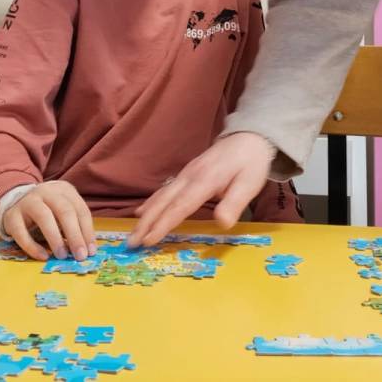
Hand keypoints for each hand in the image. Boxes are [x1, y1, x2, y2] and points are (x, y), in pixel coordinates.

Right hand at [3, 181, 95, 260]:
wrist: (16, 201)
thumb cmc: (48, 210)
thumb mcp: (63, 212)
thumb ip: (75, 225)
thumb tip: (87, 249)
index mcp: (64, 189)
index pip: (80, 210)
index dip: (87, 231)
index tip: (91, 251)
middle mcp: (46, 192)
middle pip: (64, 211)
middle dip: (75, 235)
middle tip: (80, 256)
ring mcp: (28, 201)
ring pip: (44, 217)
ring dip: (55, 238)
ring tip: (62, 256)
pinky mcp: (11, 216)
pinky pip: (22, 232)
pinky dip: (33, 246)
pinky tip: (43, 256)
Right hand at [128, 132, 274, 247]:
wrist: (248, 138)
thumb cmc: (250, 163)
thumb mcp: (249, 184)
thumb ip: (234, 203)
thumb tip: (222, 223)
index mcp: (204, 181)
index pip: (180, 206)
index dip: (163, 224)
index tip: (149, 241)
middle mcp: (189, 177)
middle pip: (163, 202)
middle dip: (146, 223)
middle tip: (130, 243)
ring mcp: (186, 174)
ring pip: (160, 196)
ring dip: (145, 216)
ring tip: (132, 234)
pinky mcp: (186, 174)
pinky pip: (164, 190)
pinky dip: (151, 203)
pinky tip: (141, 212)